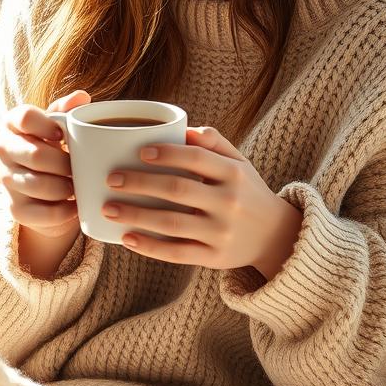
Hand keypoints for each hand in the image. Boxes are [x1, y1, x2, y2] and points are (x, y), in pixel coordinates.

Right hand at [0, 89, 90, 238]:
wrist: (45, 187)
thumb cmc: (55, 146)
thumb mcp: (60, 125)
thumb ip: (67, 111)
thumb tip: (81, 97)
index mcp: (13, 123)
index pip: (25, 117)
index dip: (47, 125)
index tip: (62, 135)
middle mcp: (4, 149)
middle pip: (35, 155)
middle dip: (64, 163)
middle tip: (79, 166)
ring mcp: (7, 180)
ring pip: (39, 185)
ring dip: (66, 187)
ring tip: (78, 185)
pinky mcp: (15, 208)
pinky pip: (42, 213)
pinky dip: (64, 211)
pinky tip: (75, 206)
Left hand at [101, 125, 303, 277]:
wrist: (276, 236)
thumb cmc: (248, 192)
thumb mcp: (240, 163)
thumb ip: (215, 143)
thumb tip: (184, 128)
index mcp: (234, 174)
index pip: (197, 158)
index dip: (167, 153)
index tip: (139, 152)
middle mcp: (229, 203)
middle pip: (177, 190)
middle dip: (140, 183)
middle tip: (112, 178)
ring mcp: (221, 232)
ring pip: (171, 223)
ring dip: (136, 215)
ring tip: (108, 208)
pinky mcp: (214, 258)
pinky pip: (177, 253)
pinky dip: (150, 247)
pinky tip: (126, 238)